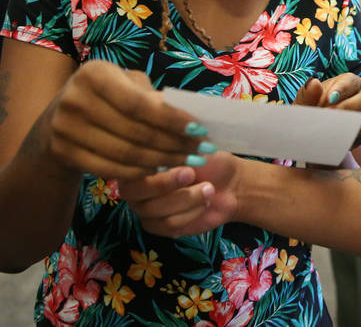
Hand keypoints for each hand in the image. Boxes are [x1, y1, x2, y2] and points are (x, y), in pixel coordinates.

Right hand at [37, 60, 208, 179]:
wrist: (58, 118)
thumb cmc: (108, 95)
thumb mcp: (128, 85)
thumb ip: (155, 97)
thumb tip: (191, 115)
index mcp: (95, 74)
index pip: (140, 104)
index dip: (172, 119)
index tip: (200, 130)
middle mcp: (75, 98)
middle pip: (135, 131)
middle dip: (174, 144)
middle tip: (201, 152)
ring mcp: (64, 127)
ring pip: (125, 154)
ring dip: (162, 160)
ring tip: (188, 161)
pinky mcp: (62, 151)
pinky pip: (109, 169)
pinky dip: (139, 171)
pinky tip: (159, 168)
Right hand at [118, 151, 241, 237]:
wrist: (230, 184)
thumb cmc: (209, 161)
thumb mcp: (193, 145)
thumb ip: (175, 141)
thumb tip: (164, 132)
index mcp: (138, 163)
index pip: (129, 165)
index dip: (150, 163)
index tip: (176, 158)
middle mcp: (135, 188)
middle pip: (135, 192)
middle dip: (165, 183)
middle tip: (191, 173)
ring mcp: (145, 210)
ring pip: (155, 210)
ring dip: (187, 198)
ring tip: (208, 188)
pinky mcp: (160, 227)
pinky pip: (168, 224)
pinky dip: (191, 212)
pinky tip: (205, 203)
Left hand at [292, 73, 360, 147]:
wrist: (307, 127)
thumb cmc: (309, 108)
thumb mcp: (305, 99)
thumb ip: (308, 93)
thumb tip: (314, 83)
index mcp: (348, 83)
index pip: (352, 81)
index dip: (342, 89)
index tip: (330, 98)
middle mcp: (359, 98)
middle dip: (345, 108)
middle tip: (327, 115)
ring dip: (346, 125)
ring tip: (327, 128)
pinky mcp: (359, 134)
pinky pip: (358, 137)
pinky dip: (344, 138)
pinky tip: (330, 138)